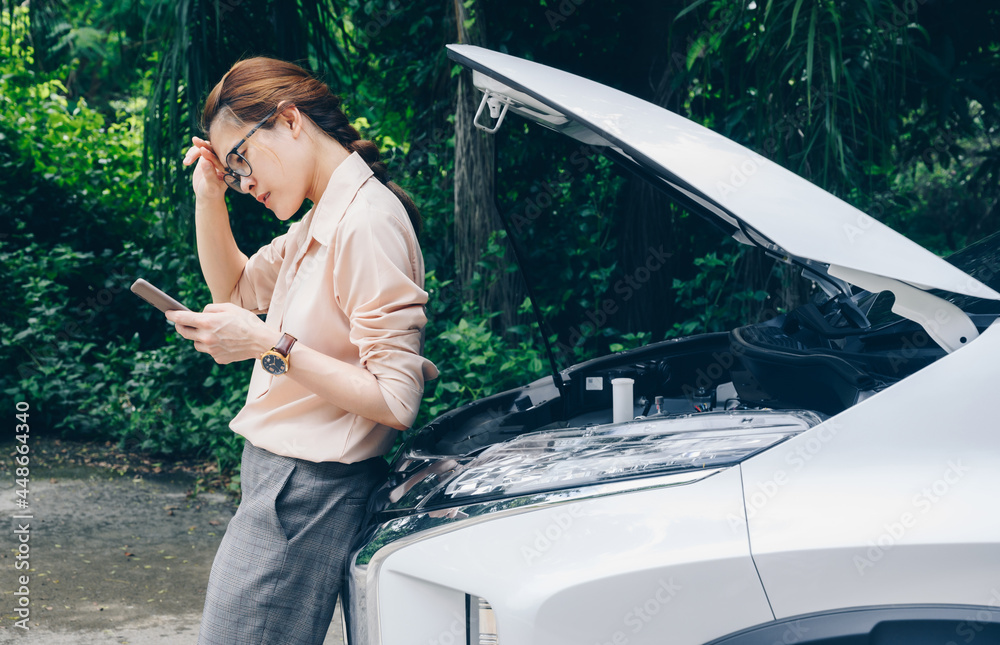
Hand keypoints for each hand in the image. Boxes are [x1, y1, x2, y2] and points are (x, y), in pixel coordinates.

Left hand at [165, 303, 280, 364]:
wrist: (261, 341)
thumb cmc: (247, 322)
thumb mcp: (229, 307)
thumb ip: (211, 308)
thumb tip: (201, 313)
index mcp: (208, 322)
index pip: (182, 318)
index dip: (172, 315)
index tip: (168, 313)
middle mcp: (206, 337)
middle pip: (184, 333)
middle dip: (181, 326)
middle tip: (182, 323)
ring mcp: (211, 350)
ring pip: (196, 343)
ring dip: (198, 337)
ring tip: (211, 333)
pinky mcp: (218, 358)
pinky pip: (209, 351)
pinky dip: (212, 346)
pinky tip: (225, 342)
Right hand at [182, 136, 228, 200]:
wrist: (207, 195)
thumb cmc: (211, 192)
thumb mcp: (210, 186)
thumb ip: (209, 174)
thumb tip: (204, 162)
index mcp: (228, 167)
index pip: (220, 158)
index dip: (211, 154)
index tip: (202, 151)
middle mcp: (222, 161)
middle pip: (213, 148)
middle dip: (203, 144)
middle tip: (195, 140)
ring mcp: (214, 158)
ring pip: (205, 147)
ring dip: (194, 151)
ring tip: (186, 162)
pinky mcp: (206, 157)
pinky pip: (199, 149)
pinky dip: (192, 152)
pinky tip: (187, 158)